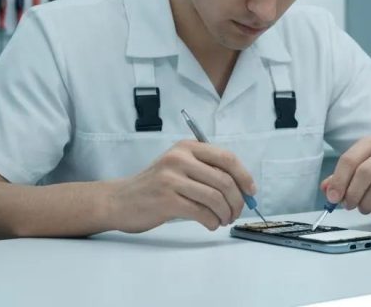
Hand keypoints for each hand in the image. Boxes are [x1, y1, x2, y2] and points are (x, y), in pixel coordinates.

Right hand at [110, 140, 256, 232]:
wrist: (120, 200)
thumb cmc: (155, 186)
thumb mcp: (178, 167)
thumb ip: (206, 171)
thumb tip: (242, 188)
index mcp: (187, 147)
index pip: (226, 157)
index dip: (244, 176)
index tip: (251, 192)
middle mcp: (179, 158)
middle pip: (224, 179)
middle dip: (237, 200)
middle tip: (236, 212)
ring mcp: (171, 178)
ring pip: (215, 197)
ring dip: (225, 213)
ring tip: (223, 220)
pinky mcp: (166, 200)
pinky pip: (201, 212)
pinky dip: (212, 221)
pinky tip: (210, 224)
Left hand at [321, 136, 370, 218]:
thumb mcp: (358, 176)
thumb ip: (340, 180)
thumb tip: (327, 189)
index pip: (349, 159)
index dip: (338, 181)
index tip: (333, 198)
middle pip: (364, 172)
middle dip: (352, 194)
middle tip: (349, 205)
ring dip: (366, 204)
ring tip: (365, 208)